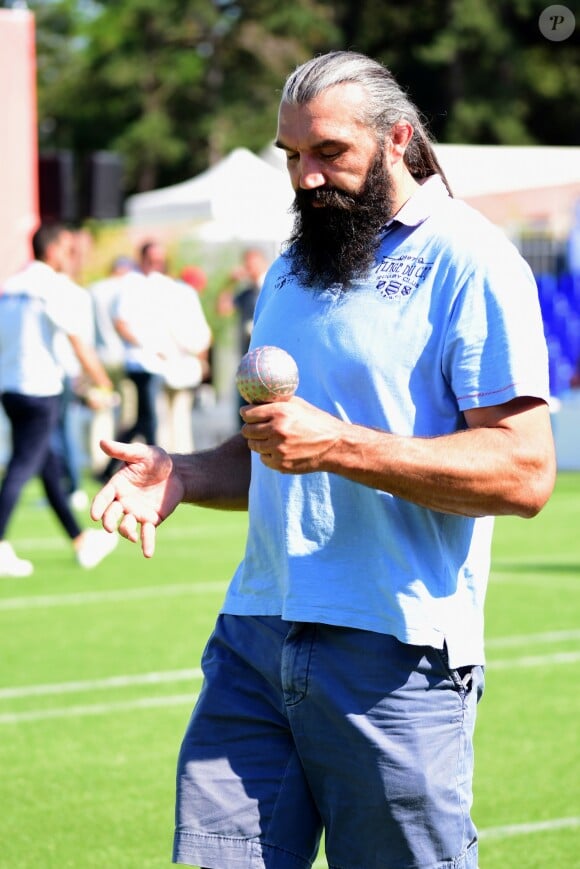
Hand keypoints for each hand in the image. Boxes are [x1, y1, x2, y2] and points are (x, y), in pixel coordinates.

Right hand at [90, 439, 184, 556]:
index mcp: (117, 486)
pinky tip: (147, 553)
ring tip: (132, 534)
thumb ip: (122, 451)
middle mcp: (123, 502)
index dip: (98, 506)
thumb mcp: (140, 453)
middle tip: (109, 526)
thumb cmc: (156, 460)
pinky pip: (147, 534)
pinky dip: (147, 543)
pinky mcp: (151, 520)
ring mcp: (136, 513)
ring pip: (126, 526)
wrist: (177, 472)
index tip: (94, 515)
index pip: (103, 498)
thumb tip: (102, 442)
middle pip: (110, 515)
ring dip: (126, 532)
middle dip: (108, 522)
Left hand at [240, 397, 342, 472]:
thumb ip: (277, 402)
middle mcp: (277, 430)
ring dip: (259, 441)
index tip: (247, 414)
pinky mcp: (281, 464)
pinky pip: (263, 459)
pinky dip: (268, 454)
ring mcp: (278, 449)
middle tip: (257, 427)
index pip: (248, 414)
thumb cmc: (317, 422)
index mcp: (280, 412)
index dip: (246, 413)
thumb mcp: (299, 405)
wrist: (335, 445)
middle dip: (251, 428)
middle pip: (247, 430)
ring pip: (253, 445)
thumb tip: (256, 400)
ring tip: (270, 438)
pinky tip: (279, 449)